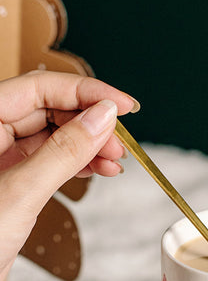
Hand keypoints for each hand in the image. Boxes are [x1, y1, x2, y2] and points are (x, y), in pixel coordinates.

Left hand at [0, 71, 138, 280]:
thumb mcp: (22, 193)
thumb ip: (64, 151)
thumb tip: (104, 117)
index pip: (39, 88)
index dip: (85, 92)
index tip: (123, 106)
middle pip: (48, 108)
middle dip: (90, 122)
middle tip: (122, 143)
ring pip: (52, 135)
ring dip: (89, 144)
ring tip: (117, 161)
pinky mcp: (10, 181)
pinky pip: (49, 159)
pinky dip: (77, 163)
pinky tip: (100, 169)